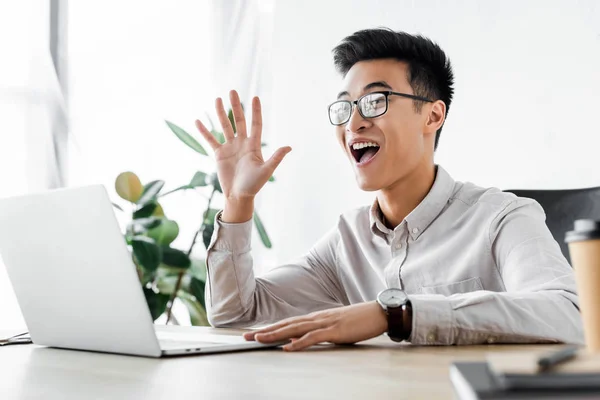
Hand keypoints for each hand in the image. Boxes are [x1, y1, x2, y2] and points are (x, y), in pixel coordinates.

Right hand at [195, 90, 291, 211]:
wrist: (239, 196)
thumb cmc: (254, 185)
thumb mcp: (266, 171)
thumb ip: (276, 158)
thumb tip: (288, 147)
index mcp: (254, 145)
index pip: (256, 124)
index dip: (255, 111)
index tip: (255, 97)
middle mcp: (242, 143)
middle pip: (239, 121)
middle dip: (236, 106)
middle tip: (232, 91)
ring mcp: (230, 147)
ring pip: (225, 126)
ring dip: (221, 113)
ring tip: (217, 99)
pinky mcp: (219, 154)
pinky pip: (211, 140)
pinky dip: (204, 131)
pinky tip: (198, 121)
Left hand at [243, 301, 387, 350]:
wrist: (378, 312)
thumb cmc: (359, 321)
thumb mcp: (335, 327)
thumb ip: (319, 332)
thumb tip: (304, 339)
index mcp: (316, 317)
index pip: (288, 323)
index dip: (270, 328)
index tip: (255, 333)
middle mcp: (317, 318)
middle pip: (286, 324)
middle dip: (265, 330)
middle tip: (246, 336)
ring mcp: (325, 323)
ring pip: (295, 329)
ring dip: (276, 334)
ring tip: (259, 339)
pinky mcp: (335, 330)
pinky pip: (314, 337)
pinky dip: (300, 342)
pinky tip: (288, 346)